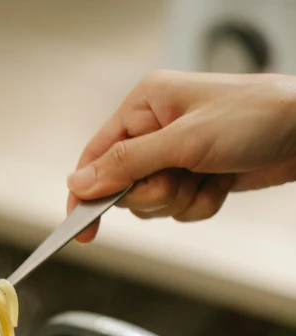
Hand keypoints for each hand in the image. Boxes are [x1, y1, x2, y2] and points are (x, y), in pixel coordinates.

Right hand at [67, 71, 295, 239]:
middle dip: (154, 193)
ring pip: (153, 203)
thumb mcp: (184, 140)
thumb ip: (128, 163)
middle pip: (124, 187)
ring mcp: (176, 156)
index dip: (86, 192)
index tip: (81, 227)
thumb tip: (80, 181)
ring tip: (208, 176)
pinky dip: (202, 204)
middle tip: (180, 178)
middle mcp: (155, 131)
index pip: (97, 156)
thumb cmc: (255, 117)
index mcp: (144, 107)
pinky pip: (181, 209)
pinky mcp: (195, 176)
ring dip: (181, 200)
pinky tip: (221, 183)